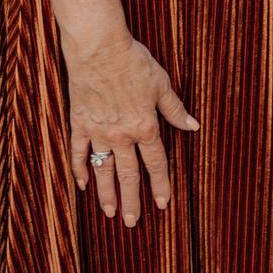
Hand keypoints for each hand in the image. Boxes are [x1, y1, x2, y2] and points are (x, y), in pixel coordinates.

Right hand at [64, 32, 198, 226]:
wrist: (100, 50)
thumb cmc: (135, 63)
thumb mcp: (162, 85)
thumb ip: (175, 110)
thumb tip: (193, 126)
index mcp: (145, 126)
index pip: (156, 162)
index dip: (161, 184)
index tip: (163, 204)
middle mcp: (121, 135)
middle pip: (128, 174)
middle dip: (131, 200)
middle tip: (131, 222)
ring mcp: (98, 132)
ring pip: (103, 170)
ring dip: (106, 193)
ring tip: (109, 213)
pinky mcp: (79, 124)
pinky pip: (78, 153)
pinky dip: (80, 170)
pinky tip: (82, 185)